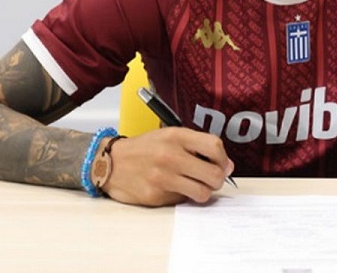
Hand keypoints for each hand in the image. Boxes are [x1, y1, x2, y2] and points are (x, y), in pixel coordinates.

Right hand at [100, 127, 233, 205]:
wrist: (110, 162)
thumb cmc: (144, 149)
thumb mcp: (169, 136)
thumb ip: (196, 146)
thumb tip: (226, 165)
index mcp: (176, 136)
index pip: (214, 146)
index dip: (223, 158)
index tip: (222, 164)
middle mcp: (170, 156)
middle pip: (214, 174)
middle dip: (218, 179)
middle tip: (212, 179)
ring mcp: (163, 177)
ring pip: (203, 193)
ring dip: (204, 191)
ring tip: (195, 185)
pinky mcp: (156, 196)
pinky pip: (182, 200)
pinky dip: (183, 196)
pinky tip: (173, 188)